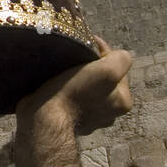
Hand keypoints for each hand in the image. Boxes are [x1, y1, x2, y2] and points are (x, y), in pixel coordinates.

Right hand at [16, 35, 132, 136]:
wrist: (42, 120)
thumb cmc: (75, 94)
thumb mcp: (107, 70)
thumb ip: (121, 59)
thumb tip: (112, 55)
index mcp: (123, 102)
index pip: (117, 67)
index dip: (103, 52)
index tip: (88, 46)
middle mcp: (109, 113)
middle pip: (103, 77)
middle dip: (91, 67)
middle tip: (75, 60)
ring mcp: (88, 119)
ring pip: (86, 87)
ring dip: (77, 77)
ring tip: (64, 71)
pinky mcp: (67, 120)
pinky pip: (70, 97)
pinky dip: (65, 89)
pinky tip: (56, 85)